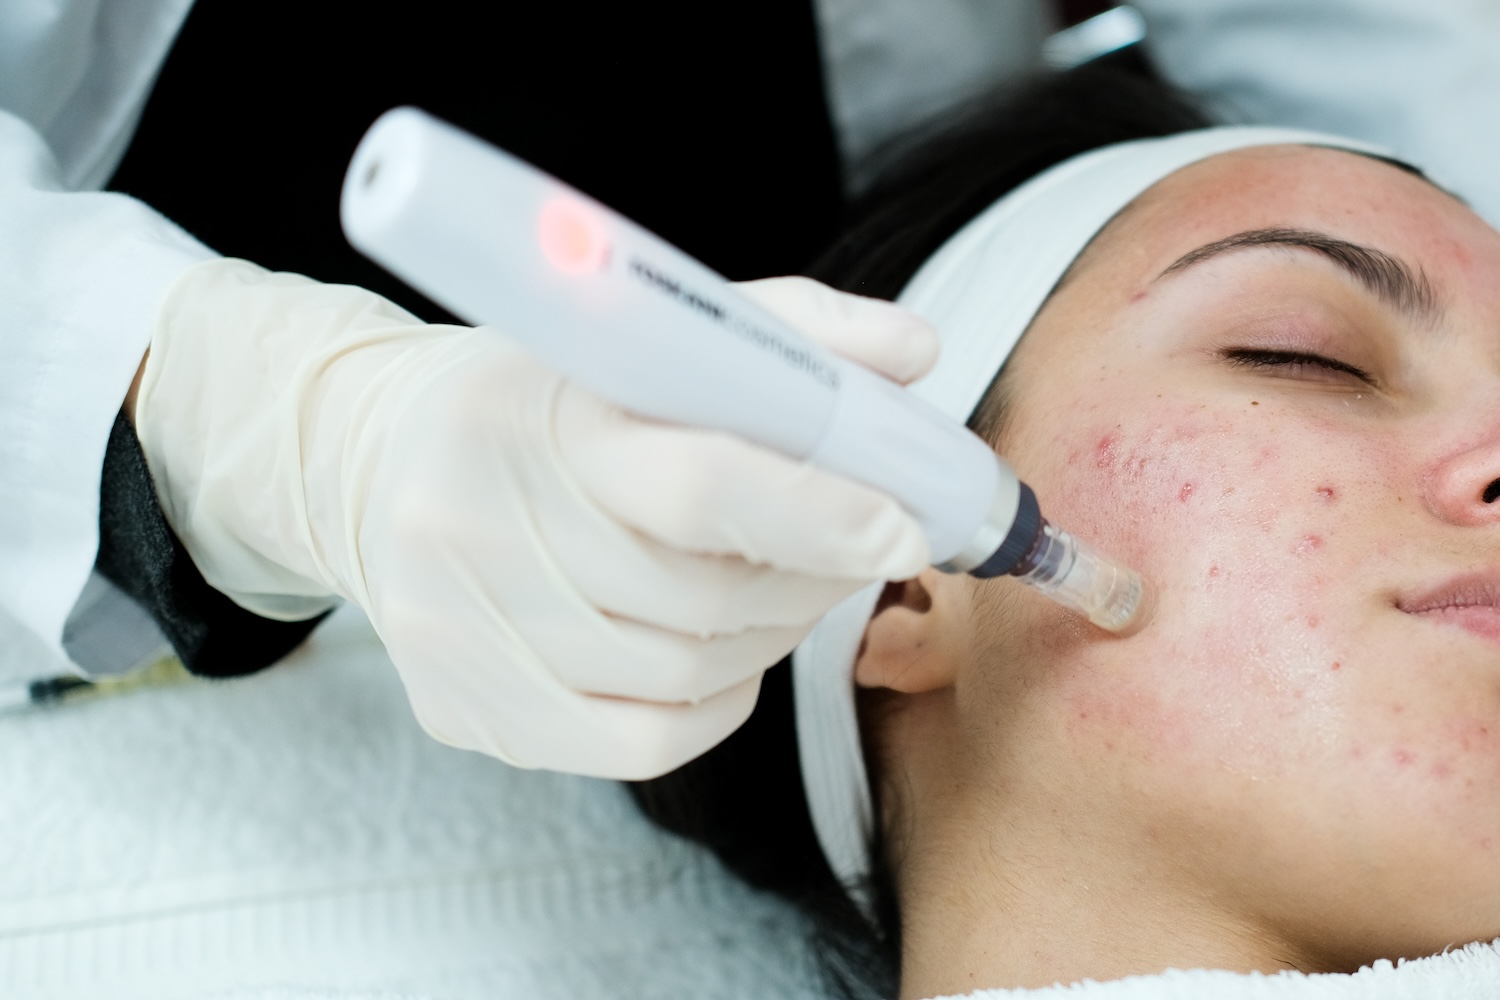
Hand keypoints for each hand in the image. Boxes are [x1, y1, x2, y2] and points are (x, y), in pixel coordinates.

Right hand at [135, 262, 935, 777]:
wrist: (374, 464)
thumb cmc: (542, 397)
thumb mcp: (644, 335)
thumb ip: (787, 333)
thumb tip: (915, 351)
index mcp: (536, 413)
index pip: (694, 483)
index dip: (814, 511)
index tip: (903, 523)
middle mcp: (480, 524)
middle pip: (702, 593)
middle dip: (809, 573)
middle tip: (856, 541)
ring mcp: (463, 630)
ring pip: (683, 670)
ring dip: (768, 634)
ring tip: (778, 583)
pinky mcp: (464, 706)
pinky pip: (643, 740)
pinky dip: (715, 699)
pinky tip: (719, 653)